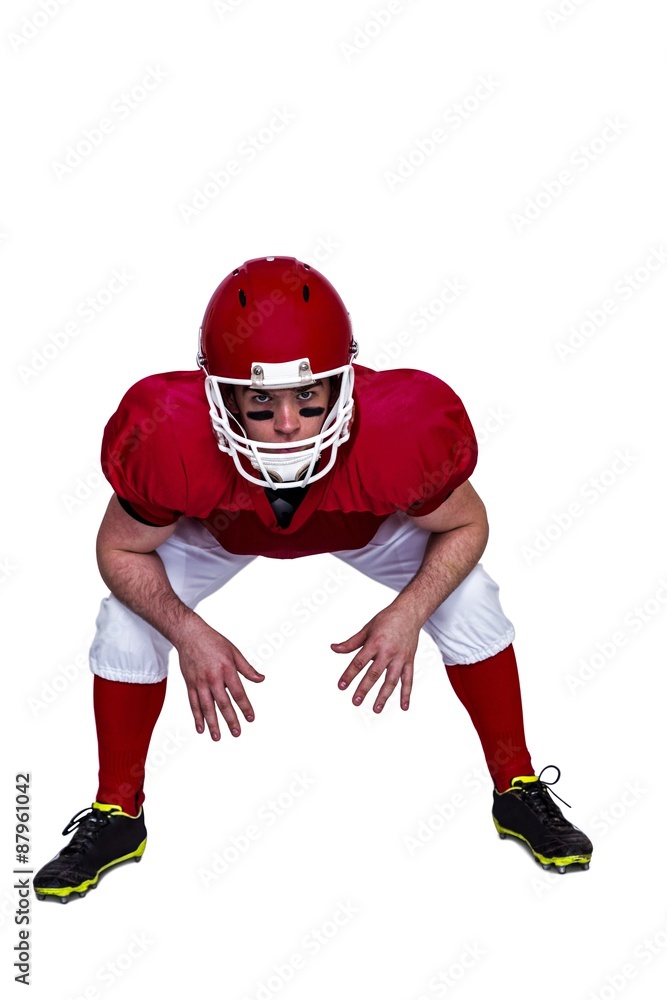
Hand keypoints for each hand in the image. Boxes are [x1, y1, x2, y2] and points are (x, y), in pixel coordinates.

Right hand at [176, 620, 264, 739]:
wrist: (189, 634)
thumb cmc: (214, 642)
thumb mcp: (234, 652)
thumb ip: (247, 669)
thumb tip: (261, 679)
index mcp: (226, 669)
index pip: (238, 692)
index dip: (245, 707)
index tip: (251, 718)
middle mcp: (213, 678)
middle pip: (223, 703)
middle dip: (231, 720)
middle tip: (237, 733)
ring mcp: (200, 682)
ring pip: (207, 707)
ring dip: (213, 723)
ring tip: (217, 737)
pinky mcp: (190, 684)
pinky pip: (193, 704)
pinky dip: (197, 717)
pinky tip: (201, 728)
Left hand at [331, 604, 419, 712]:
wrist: (409, 612)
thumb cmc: (386, 619)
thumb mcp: (366, 628)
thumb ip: (351, 642)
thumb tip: (334, 648)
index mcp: (375, 642)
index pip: (359, 662)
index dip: (349, 675)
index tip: (341, 686)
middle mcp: (388, 651)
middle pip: (374, 673)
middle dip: (364, 689)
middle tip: (355, 702)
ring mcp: (400, 658)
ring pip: (391, 680)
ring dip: (384, 696)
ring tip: (376, 709)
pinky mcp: (409, 661)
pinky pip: (408, 680)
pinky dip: (407, 694)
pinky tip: (404, 707)